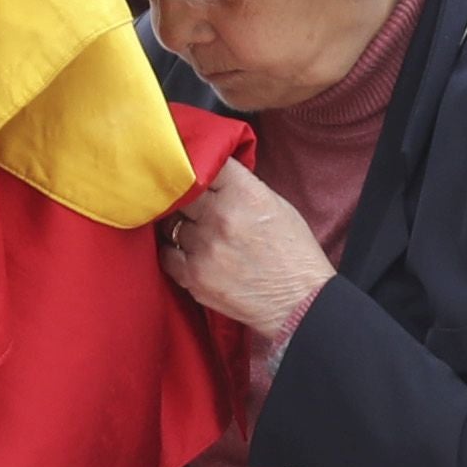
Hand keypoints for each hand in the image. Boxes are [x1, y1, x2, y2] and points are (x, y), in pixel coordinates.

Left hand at [163, 157, 330, 338]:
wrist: (300, 302)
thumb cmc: (294, 253)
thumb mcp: (277, 205)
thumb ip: (241, 187)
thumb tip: (213, 174)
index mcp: (244, 194)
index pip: (205, 164)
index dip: (200, 167)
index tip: (198, 172)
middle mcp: (220, 217)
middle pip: (180, 193)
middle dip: (184, 196)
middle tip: (191, 202)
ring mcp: (204, 248)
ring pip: (171, 225)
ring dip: (180, 226)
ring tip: (197, 233)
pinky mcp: (194, 277)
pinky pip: (167, 255)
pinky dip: (174, 252)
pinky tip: (190, 254)